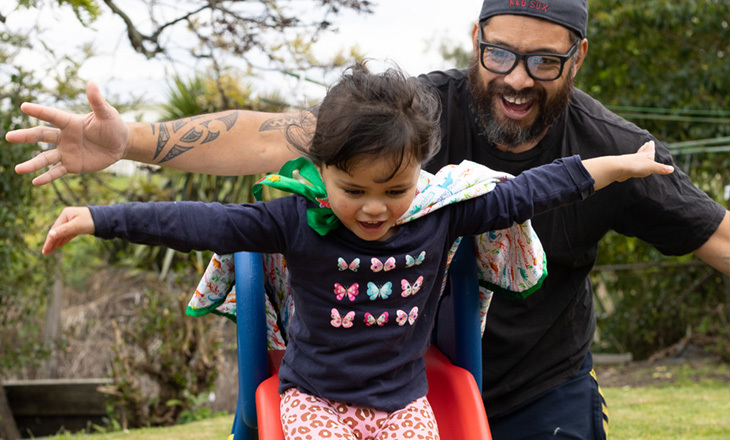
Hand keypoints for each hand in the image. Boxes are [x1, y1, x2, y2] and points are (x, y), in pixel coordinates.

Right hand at [6, 81, 129, 185]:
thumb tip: (92, 83)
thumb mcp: (107, 114)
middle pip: (41, 136)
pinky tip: (35, 182)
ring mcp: (66, 152)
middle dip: (26, 136)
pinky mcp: (72, 165)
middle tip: (9, 137)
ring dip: (32, 164)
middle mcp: (64, 136)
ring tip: (18, 170)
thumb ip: (97, 101)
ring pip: (45, 157)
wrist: (121, 144)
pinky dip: (47, 177)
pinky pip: (57, 171)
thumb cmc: (113, 125)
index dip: (39, 111)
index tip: (24, 106)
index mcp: (70, 122)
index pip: (52, 116)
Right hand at [42, 207, 94, 254]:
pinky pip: (68, 233)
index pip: (54, 230)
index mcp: (65, 214)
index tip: (45, 251)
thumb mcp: (76, 226)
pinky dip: (63, 239)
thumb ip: (63, 230)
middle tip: (45, 253)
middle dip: (51, 242)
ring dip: (56, 242)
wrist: (106, 219)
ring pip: (62, 233)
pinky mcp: (78, 225)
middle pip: (57, 231)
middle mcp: (67, 217)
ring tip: (50, 251)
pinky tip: (59, 245)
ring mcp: (72, 221)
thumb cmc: (91, 221)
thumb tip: (50, 235)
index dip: (49, 241)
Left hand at [615, 141, 673, 181]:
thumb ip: (661, 169)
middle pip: (642, 152)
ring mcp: (631, 163)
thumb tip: (672, 169)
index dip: (651, 147)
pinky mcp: (626, 169)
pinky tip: (631, 168)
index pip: (649, 150)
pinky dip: (632, 165)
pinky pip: (630, 166)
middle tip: (646, 144)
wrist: (618, 169)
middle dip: (645, 148)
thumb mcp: (651, 167)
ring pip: (636, 158)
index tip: (650, 141)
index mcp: (645, 156)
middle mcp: (638, 158)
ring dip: (639, 156)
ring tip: (639, 155)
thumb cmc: (635, 166)